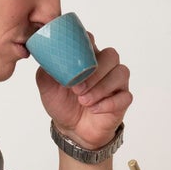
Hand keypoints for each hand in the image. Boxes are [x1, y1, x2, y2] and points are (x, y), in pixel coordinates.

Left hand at [36, 31, 132, 149]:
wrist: (72, 129)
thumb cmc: (63, 103)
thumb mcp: (47, 87)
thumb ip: (46, 71)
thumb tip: (46, 57)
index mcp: (87, 57)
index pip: (92, 40)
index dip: (86, 45)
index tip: (75, 57)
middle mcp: (105, 66)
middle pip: (111, 55)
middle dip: (95, 71)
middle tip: (77, 88)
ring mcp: (117, 82)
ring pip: (120, 73)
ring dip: (101, 88)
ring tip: (84, 101)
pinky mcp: (123, 99)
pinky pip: (125, 96)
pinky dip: (108, 103)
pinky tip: (94, 109)